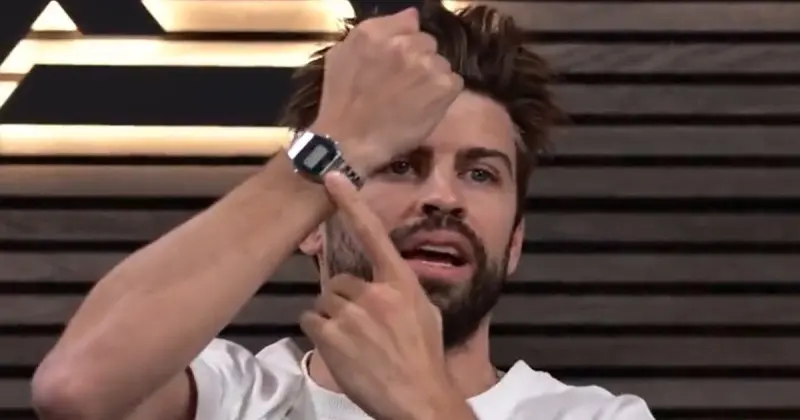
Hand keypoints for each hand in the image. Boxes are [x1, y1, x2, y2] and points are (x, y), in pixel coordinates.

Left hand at [300, 172, 470, 419]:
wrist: (418, 400)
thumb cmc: (424, 358)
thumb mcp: (425, 314)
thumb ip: (402, 291)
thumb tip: (385, 280)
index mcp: (401, 282)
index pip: (373, 234)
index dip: (352, 203)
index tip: (333, 177)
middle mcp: (375, 293)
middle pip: (339, 282)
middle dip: (344, 301)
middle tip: (361, 328)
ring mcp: (352, 314)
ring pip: (323, 302)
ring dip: (332, 319)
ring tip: (354, 343)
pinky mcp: (331, 336)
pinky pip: (311, 322)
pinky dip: (321, 334)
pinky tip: (342, 351)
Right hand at [311, 7, 463, 171]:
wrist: (349, 141)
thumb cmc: (340, 101)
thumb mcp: (341, 54)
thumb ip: (376, 29)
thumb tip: (411, 16)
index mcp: (377, 32)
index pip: (410, 22)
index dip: (405, 42)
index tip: (398, 61)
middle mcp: (404, 43)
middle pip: (428, 42)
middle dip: (419, 59)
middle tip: (404, 84)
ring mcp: (427, 64)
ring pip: (440, 63)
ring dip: (431, 77)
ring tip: (413, 98)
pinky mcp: (444, 87)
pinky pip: (453, 82)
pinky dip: (443, 94)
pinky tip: (425, 107)